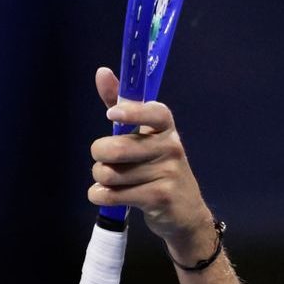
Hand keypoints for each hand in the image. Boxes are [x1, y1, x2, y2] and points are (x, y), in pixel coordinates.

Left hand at [87, 67, 218, 264]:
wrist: (184, 212)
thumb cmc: (155, 168)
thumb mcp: (143, 137)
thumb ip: (120, 104)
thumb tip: (102, 72)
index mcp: (165, 128)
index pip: (155, 112)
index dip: (132, 111)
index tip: (110, 114)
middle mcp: (171, 147)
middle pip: (117, 148)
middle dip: (99, 157)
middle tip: (104, 162)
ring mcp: (168, 173)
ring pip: (110, 174)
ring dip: (100, 180)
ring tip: (113, 182)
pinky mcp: (160, 198)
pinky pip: (112, 195)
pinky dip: (100, 196)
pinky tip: (108, 195)